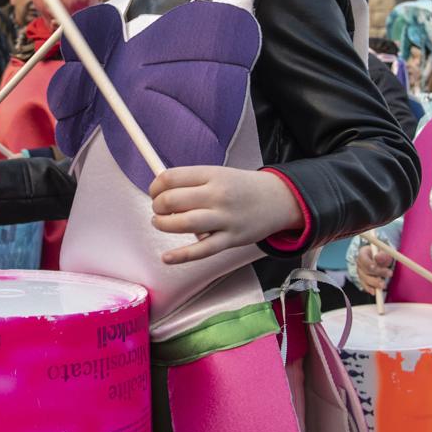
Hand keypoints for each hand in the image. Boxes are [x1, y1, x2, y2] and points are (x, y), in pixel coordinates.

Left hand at [149, 166, 302, 264]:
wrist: (277, 199)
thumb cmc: (242, 187)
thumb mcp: (218, 174)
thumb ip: (191, 181)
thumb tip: (160, 191)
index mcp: (212, 174)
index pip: (171, 177)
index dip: (155, 186)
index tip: (154, 191)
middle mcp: (218, 195)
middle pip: (173, 200)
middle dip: (157, 206)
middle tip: (158, 209)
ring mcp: (225, 219)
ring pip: (184, 223)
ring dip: (164, 225)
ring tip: (160, 223)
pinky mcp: (231, 240)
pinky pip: (202, 250)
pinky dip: (181, 255)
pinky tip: (167, 257)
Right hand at [356, 245, 392, 294]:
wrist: (382, 260)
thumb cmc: (382, 255)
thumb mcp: (385, 252)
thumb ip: (382, 255)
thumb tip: (377, 257)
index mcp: (363, 253)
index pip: (362, 258)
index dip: (367, 263)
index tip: (374, 266)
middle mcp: (359, 263)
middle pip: (364, 270)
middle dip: (376, 273)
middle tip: (387, 275)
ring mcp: (361, 273)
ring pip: (365, 279)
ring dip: (374, 283)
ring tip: (384, 285)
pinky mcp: (364, 281)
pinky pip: (365, 286)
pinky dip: (370, 289)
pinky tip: (375, 292)